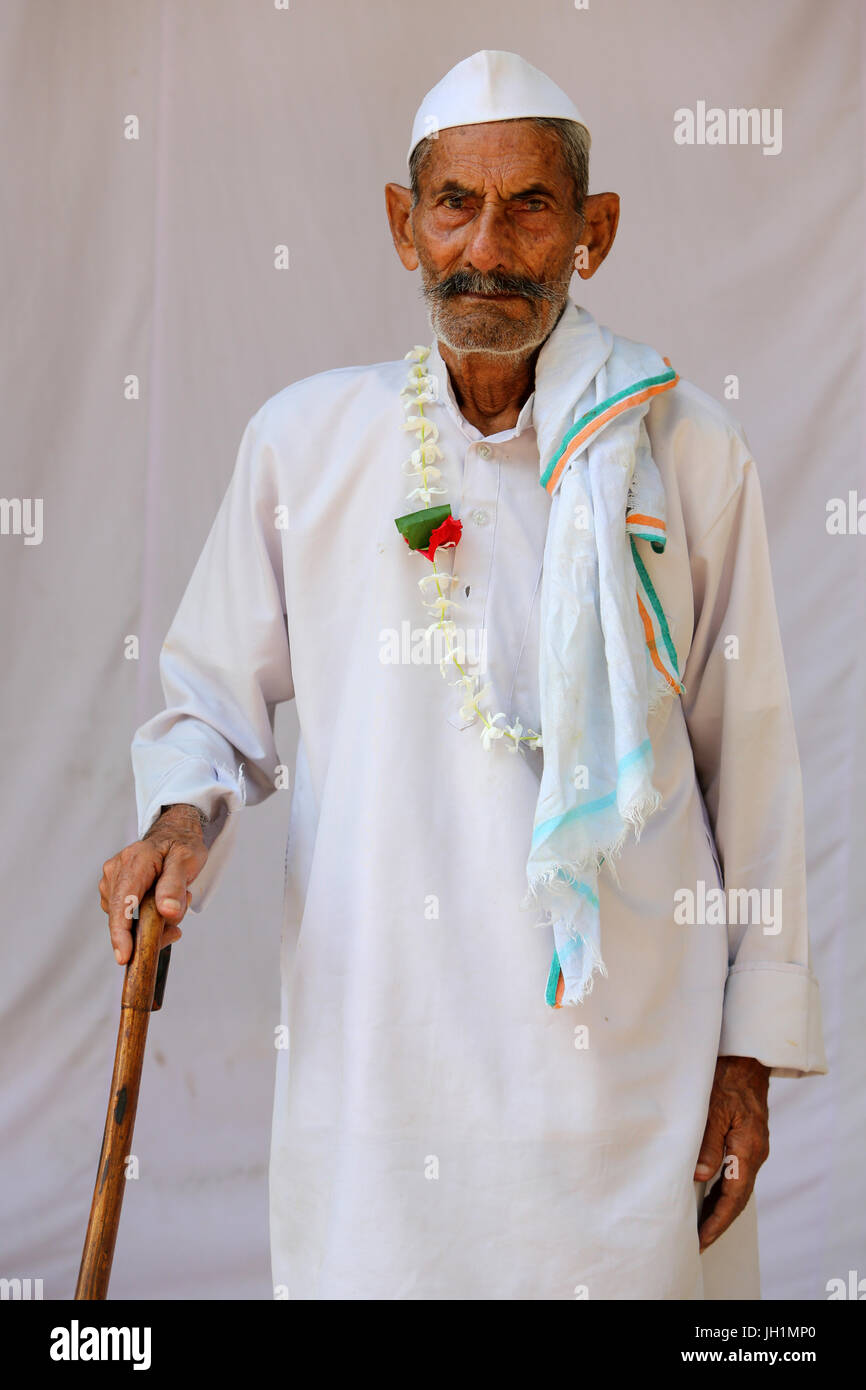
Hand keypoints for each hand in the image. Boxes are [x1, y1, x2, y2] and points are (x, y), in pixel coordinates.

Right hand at [99, 804, 208, 964]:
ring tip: (174, 902)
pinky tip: (161, 907)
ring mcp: (111, 880)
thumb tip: (168, 912)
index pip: (124, 901)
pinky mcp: (113, 891)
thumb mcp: (187, 860)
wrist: (172, 835)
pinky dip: (144, 920)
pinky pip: (126, 916)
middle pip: (125, 915)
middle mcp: (116, 870)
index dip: (122, 932)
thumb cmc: (180, 846)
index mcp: (135, 860)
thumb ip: (176, 885)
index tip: (125, 956)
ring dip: (151, 923)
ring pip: (126, 919)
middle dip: (150, 928)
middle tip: (178, 920)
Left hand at [694, 1054, 770, 1251]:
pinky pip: (737, 1173)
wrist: (746, 1057)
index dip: (717, 1220)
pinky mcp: (747, 1140)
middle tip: (698, 1243)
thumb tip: (700, 1176)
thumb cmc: (727, 1078)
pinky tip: (708, 1195)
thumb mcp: (712, 1108)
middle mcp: (755, 1152)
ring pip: (737, 1186)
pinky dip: (723, 1189)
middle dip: (718, 1222)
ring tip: (700, 1227)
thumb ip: (707, 1143)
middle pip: (737, 1197)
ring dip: (720, 1207)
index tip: (702, 1239)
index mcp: (748, 1148)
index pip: (733, 1196)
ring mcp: (753, 1147)